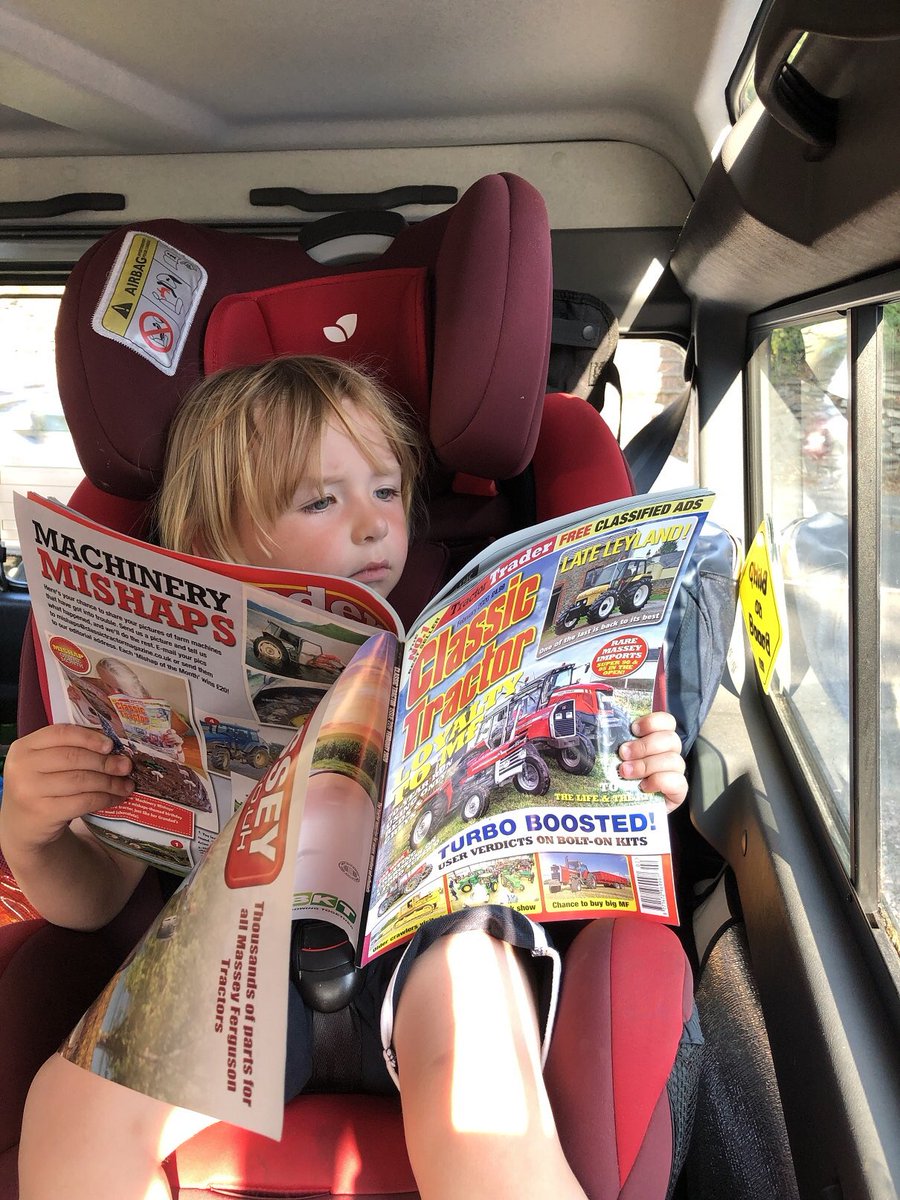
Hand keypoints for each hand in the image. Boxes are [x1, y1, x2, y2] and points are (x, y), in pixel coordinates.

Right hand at [0, 724, 133, 854]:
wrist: (23, 825)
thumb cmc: (42, 787)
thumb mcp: (45, 764)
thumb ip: (70, 751)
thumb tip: (116, 751)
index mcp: (24, 747)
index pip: (61, 734)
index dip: (89, 737)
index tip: (111, 745)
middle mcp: (22, 767)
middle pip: (74, 757)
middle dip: (105, 762)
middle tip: (126, 766)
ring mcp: (30, 791)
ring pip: (81, 780)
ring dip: (110, 782)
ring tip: (127, 784)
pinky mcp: (43, 813)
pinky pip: (83, 801)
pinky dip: (104, 799)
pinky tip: (116, 798)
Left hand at [617, 711, 685, 811]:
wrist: (620, 811)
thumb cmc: (614, 780)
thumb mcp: (608, 758)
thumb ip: (607, 743)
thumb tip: (585, 729)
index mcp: (655, 739)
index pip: (667, 721)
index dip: (653, 721)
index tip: (633, 728)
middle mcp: (668, 753)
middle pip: (671, 739)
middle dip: (644, 745)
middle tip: (623, 754)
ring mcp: (674, 773)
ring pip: (673, 760)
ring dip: (646, 765)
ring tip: (626, 772)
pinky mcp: (677, 792)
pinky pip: (677, 782)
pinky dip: (659, 782)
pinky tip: (643, 787)